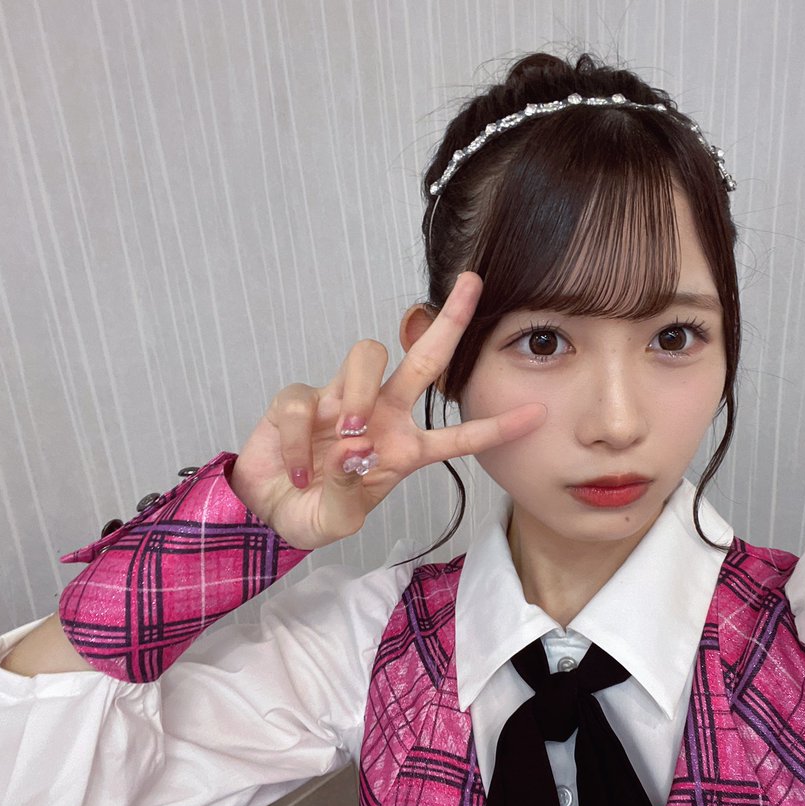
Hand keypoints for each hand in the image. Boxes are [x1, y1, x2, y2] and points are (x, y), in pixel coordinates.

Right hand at [230, 273, 545, 549]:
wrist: (267, 510)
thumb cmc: (315, 512)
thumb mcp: (338, 521)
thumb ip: (349, 493)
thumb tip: (354, 451)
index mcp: (404, 449)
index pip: (459, 436)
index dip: (497, 427)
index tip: (537, 413)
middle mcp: (381, 415)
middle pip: (423, 358)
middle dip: (450, 320)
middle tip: (474, 284)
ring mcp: (341, 400)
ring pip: (366, 357)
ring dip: (359, 391)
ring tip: (346, 433)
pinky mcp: (301, 398)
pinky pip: (305, 401)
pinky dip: (300, 440)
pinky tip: (298, 468)